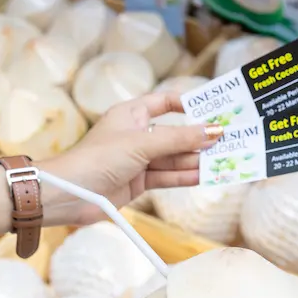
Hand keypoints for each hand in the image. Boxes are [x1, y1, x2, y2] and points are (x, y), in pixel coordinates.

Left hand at [40, 93, 222, 226]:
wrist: (69, 195)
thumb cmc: (98, 159)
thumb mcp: (142, 144)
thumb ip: (179, 139)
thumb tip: (213, 131)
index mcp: (131, 114)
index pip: (164, 102)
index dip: (187, 104)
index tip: (213, 110)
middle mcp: (136, 134)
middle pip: (174, 134)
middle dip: (199, 138)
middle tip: (228, 140)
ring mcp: (138, 160)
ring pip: (173, 158)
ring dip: (196, 160)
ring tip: (224, 160)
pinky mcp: (138, 182)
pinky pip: (167, 176)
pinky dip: (185, 176)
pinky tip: (205, 176)